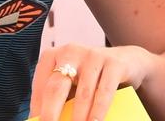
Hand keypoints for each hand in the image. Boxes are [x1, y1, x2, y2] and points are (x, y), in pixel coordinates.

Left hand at [30, 44, 152, 120]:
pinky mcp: (114, 63)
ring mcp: (93, 55)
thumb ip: (58, 97)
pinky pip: (104, 92)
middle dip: (50, 114)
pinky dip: (98, 112)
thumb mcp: (71, 82)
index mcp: (53, 56)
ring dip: (78, 119)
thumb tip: (39, 120)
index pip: (40, 87)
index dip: (37, 109)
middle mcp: (71, 52)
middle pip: (56, 88)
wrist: (127, 59)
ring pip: (83, 94)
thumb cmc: (91, 76)